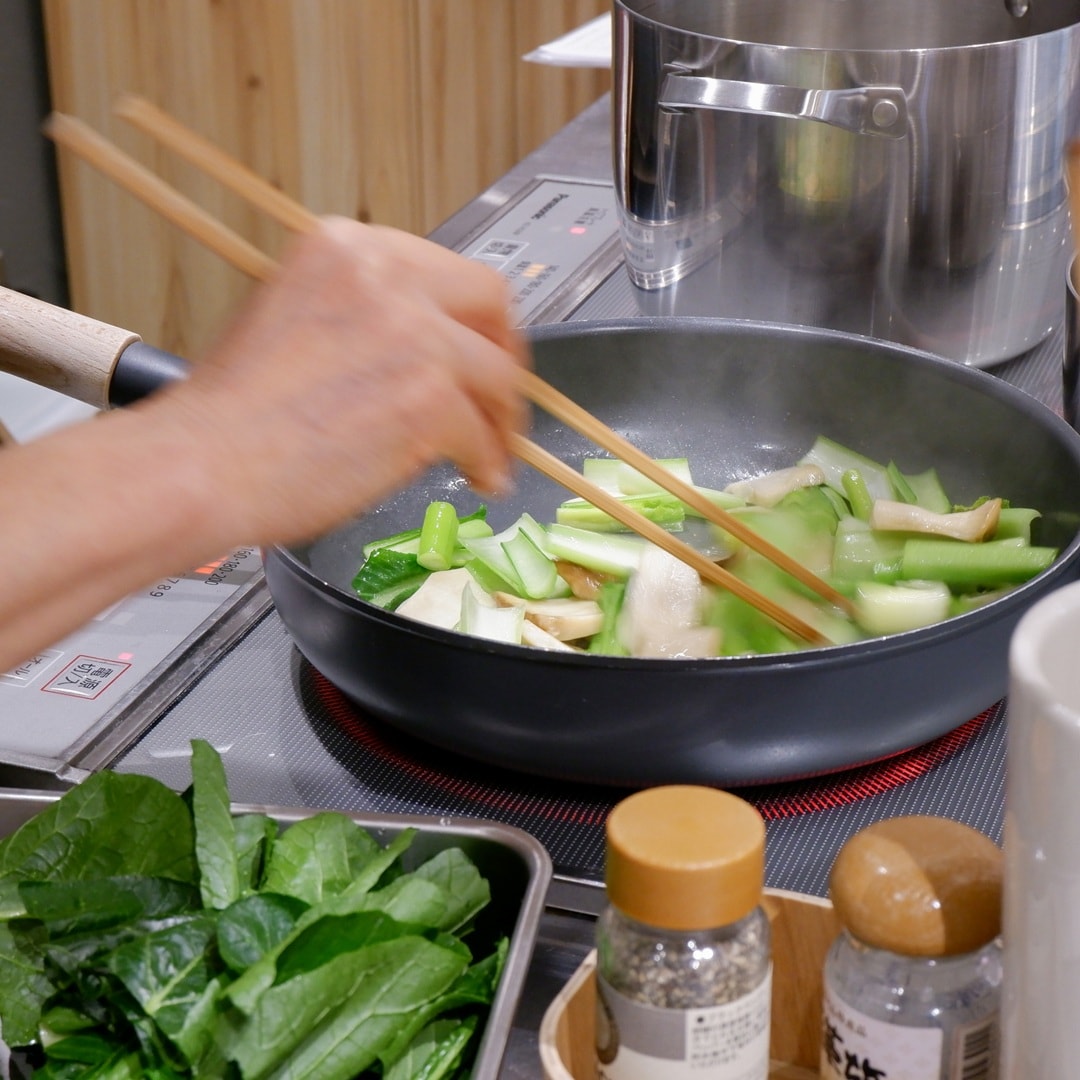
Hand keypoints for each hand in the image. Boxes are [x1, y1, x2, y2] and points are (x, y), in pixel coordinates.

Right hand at [150, 216, 529, 545]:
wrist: (202, 463)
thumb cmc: (231, 415)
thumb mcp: (293, 320)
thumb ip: (361, 317)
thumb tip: (422, 350)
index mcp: (347, 247)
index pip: (445, 271)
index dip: (473, 319)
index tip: (480, 349)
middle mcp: (385, 275)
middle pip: (489, 305)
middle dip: (505, 356)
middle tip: (502, 398)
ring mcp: (413, 334)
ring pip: (496, 376)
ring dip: (501, 419)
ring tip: (493, 452)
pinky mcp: (428, 397)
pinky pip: (482, 434)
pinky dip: (487, 461)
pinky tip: (478, 477)